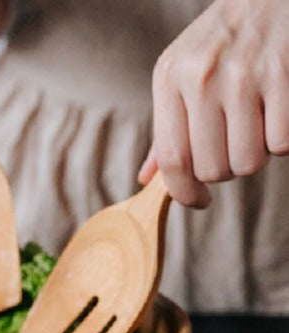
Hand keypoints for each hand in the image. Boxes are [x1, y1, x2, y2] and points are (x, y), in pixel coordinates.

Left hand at [138, 0, 288, 207]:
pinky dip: (281, 141)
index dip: (185, 193)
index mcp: (169, 78)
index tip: (198, 201)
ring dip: (253, 158)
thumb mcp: (179, 75)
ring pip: (247, 162)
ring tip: (252, 129)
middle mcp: (200, 76)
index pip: (172, 160)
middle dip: (223, 172)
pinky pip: (282, 144)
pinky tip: (276, 114)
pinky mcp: (282, 73)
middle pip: (211, 169)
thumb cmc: (220, 41)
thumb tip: (147, 178)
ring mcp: (243, 74)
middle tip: (230, 149)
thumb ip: (165, 128)